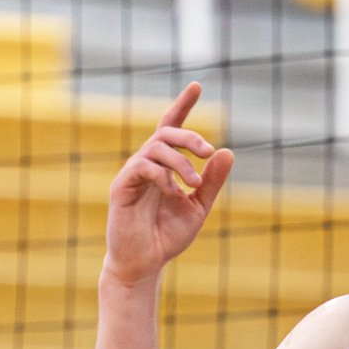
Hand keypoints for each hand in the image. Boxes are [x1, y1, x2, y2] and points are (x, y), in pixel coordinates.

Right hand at [102, 83, 233, 288]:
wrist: (145, 263)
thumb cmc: (167, 235)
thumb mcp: (198, 207)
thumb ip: (210, 182)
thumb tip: (227, 152)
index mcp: (164, 165)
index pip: (172, 127)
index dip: (183, 105)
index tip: (197, 85)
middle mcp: (146, 163)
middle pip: (166, 131)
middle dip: (189, 136)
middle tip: (208, 152)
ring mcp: (132, 173)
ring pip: (156, 147)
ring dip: (181, 163)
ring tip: (194, 185)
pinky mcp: (122, 187)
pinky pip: (144, 168)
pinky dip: (164, 178)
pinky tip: (174, 194)